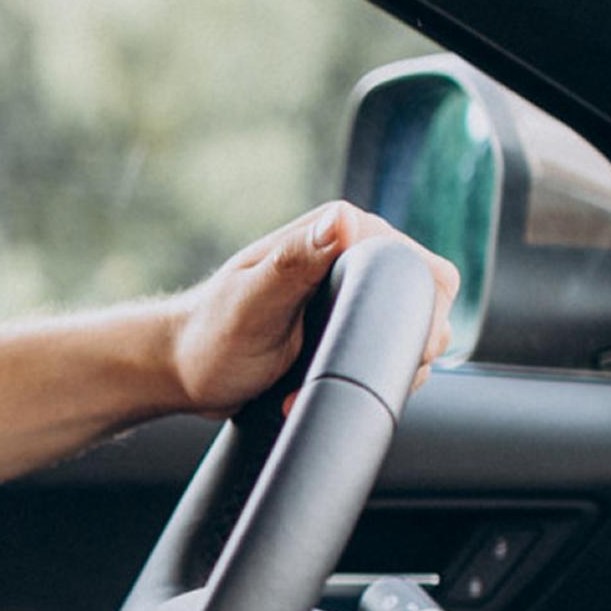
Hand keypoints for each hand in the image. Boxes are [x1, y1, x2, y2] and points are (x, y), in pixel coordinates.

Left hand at [158, 202, 461, 417]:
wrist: (185, 372)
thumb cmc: (210, 335)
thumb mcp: (253, 302)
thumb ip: (296, 262)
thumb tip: (342, 221)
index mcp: (335, 232)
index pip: (414, 262)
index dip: (415, 310)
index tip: (382, 346)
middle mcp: (351, 254)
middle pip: (425, 302)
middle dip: (399, 349)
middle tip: (341, 371)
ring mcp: (353, 292)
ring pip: (412, 333)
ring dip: (377, 370)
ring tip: (317, 382)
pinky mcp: (349, 325)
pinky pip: (386, 352)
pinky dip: (364, 378)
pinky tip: (319, 388)